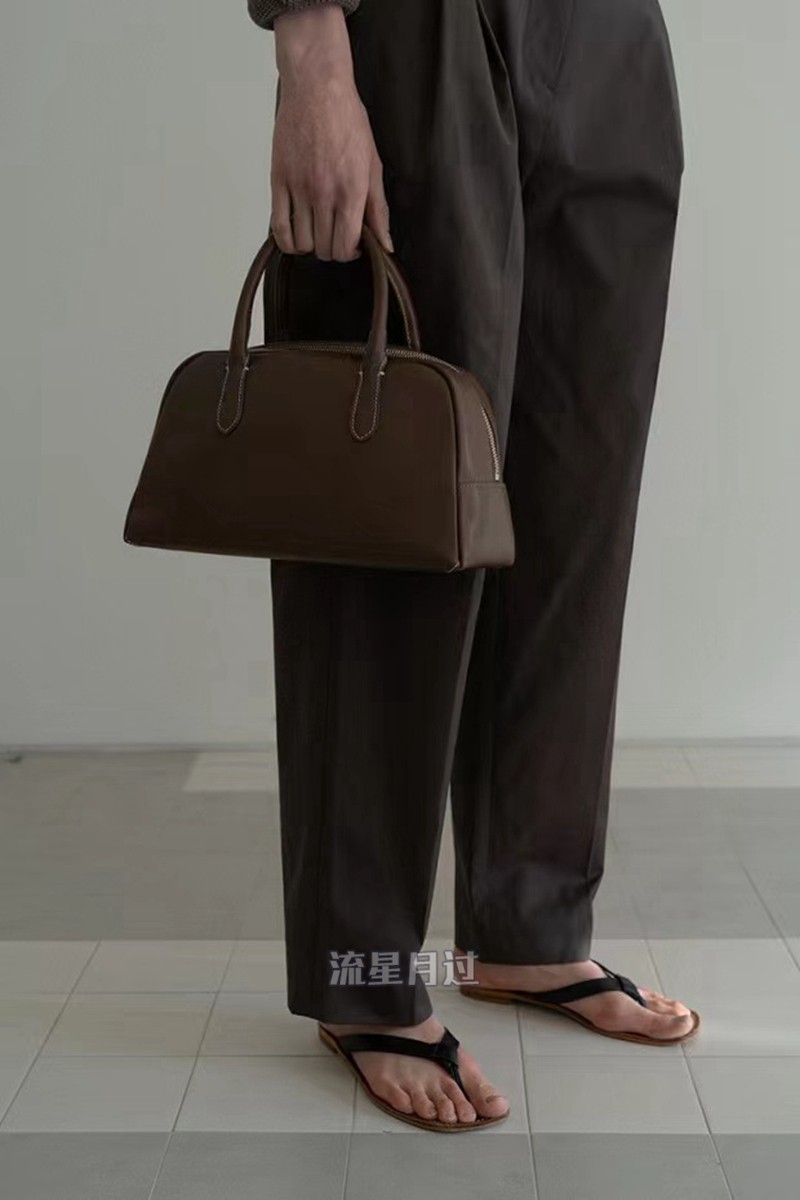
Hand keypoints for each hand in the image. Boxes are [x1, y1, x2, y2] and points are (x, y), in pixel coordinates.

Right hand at [270, 8, 392, 262]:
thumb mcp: (373, 164)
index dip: (350, 252)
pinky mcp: (278, 181)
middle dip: (331, 248)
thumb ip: (378, 208)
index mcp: (351, 191)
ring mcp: (299, 189)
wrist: (317, 88)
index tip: (352, 244)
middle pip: (325, 249)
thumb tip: (385, 244)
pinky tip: (295, 235)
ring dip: (311, 245)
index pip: (346, 246)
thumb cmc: (347, 120)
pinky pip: (278, 227)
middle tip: (334, 234)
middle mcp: (324, 194)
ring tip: (316, 230)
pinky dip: (287, 241)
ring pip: (303, 243)